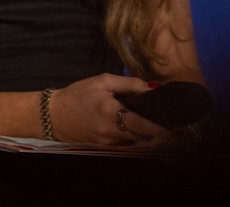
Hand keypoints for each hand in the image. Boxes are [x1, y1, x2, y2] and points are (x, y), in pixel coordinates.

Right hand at [49, 73, 168, 146]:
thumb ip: (128, 83)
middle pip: (145, 138)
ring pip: (138, 143)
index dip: (161, 127)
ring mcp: (110, 142)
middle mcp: (112, 131)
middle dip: (161, 134)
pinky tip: (141, 130)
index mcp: (111, 112)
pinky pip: (128, 144)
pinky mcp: (107, 147)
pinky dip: (137, 139)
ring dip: (151, 138)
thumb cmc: (78, 94)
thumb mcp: (101, 81)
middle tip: (174, 126)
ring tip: (161, 127)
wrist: (54, 115)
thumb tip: (153, 87)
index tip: (174, 123)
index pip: (143, 125)